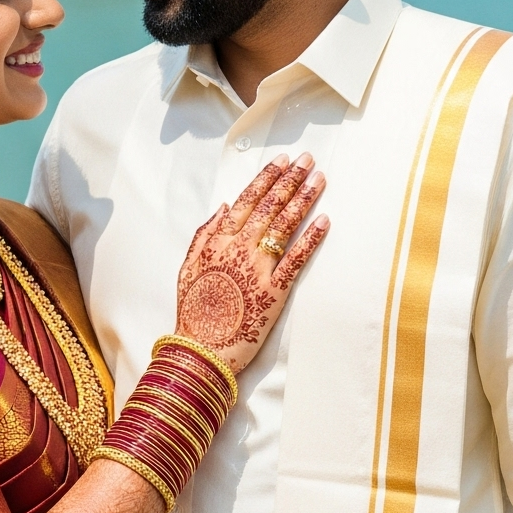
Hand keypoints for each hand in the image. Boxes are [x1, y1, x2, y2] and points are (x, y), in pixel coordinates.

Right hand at [174, 154, 326, 374]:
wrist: (202, 351)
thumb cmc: (194, 312)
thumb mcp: (187, 268)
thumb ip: (204, 234)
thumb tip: (223, 206)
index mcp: (218, 242)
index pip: (248, 200)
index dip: (267, 178)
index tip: (283, 161)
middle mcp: (239, 249)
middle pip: (270, 206)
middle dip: (291, 180)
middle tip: (308, 161)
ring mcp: (259, 269)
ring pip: (285, 225)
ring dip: (304, 199)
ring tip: (319, 180)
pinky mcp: (276, 291)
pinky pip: (297, 258)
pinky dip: (312, 238)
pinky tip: (325, 220)